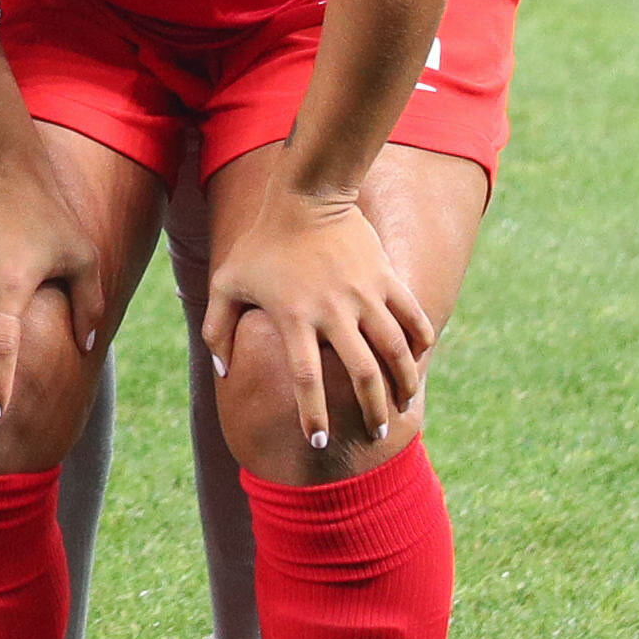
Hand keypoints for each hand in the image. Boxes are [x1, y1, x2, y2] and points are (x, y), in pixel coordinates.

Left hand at [202, 190, 439, 451]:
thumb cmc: (260, 244)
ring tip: (404, 405)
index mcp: (293, 317)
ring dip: (403, 383)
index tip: (319, 442)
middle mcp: (333, 311)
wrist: (305, 196)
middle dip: (372, 410)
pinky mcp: (387, 279)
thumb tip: (223, 372)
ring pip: (396, 351)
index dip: (313, 415)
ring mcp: (365, 295)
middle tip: (377, 433)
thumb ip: (217, 328)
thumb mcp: (226, 283)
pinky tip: (418, 361)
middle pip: (362, 374)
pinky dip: (421, 342)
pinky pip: (413, 318)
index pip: (306, 379)